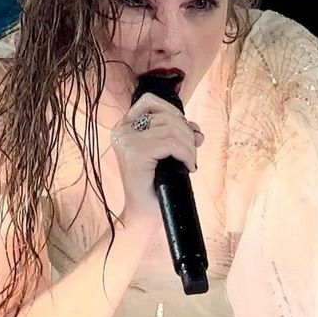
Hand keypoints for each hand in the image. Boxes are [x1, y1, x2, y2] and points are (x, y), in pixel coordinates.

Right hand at [110, 92, 204, 221]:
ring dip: (189, 146)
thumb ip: (176, 135)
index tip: (187, 131)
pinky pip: (172, 143)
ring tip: (189, 162)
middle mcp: (121, 131)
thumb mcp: (164, 152)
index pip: (150, 101)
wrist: (143, 215)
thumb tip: (196, 130)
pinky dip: (187, 154)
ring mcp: (127, 141)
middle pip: (166, 116)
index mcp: (124, 128)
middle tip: (191, 155)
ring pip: (172, 129)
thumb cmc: (154, 185)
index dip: (174, 112)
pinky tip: (188, 167)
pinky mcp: (135, 153)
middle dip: (187, 134)